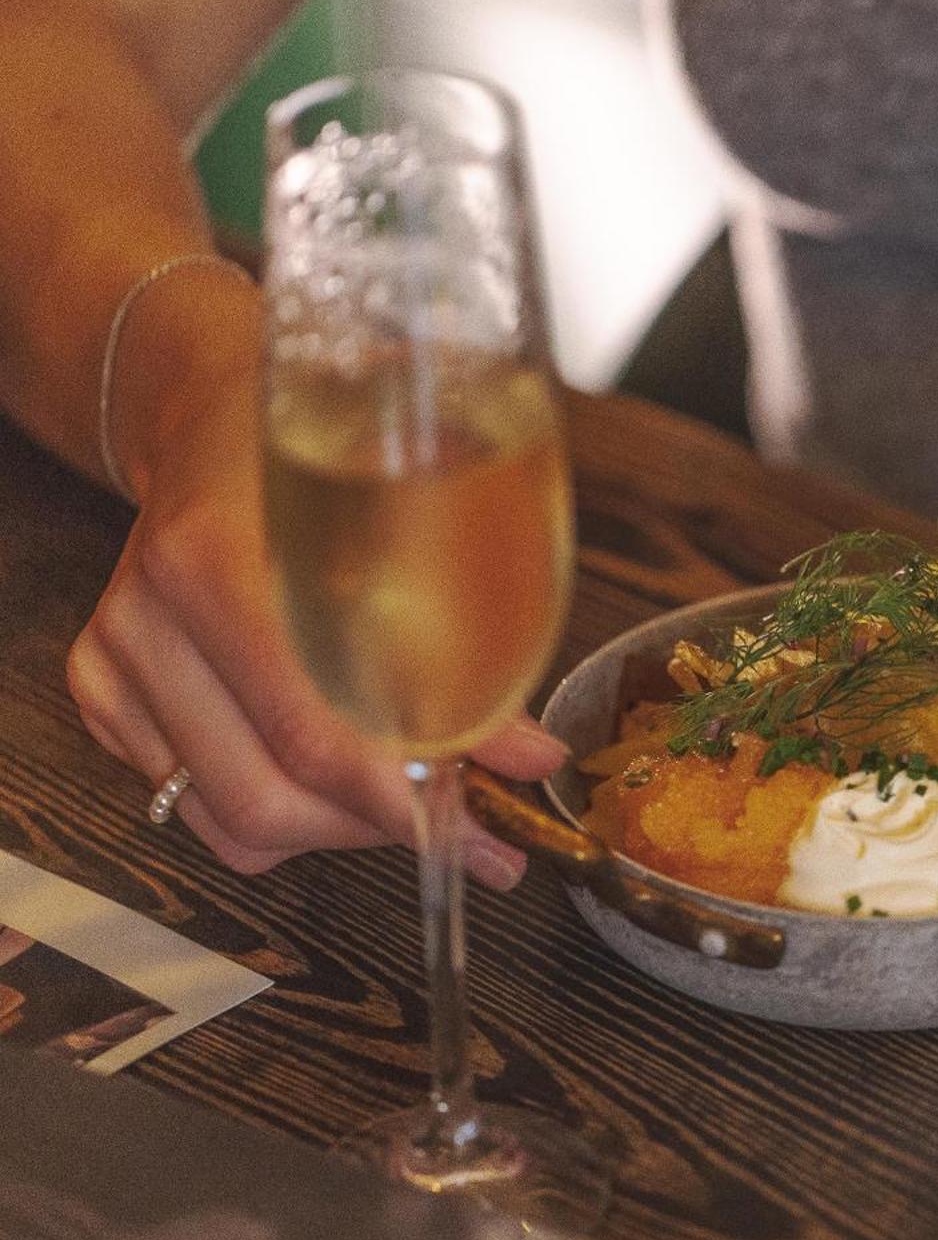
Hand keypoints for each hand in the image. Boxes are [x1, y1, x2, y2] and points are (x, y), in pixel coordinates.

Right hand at [65, 363, 562, 888]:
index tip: (483, 829)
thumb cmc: (333, 451)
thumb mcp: (422, 509)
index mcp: (217, 558)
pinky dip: (283, 815)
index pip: (312, 732)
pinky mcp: (103, 688)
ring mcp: (118, 656)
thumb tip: (532, 757)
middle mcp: (152, 615)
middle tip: (467, 831)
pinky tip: (339, 776)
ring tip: (411, 803)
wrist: (217, 409)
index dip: (406, 799)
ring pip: (232, 819)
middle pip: (269, 794)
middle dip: (383, 829)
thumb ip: (477, 634)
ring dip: (338, 831)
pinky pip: (196, 806)